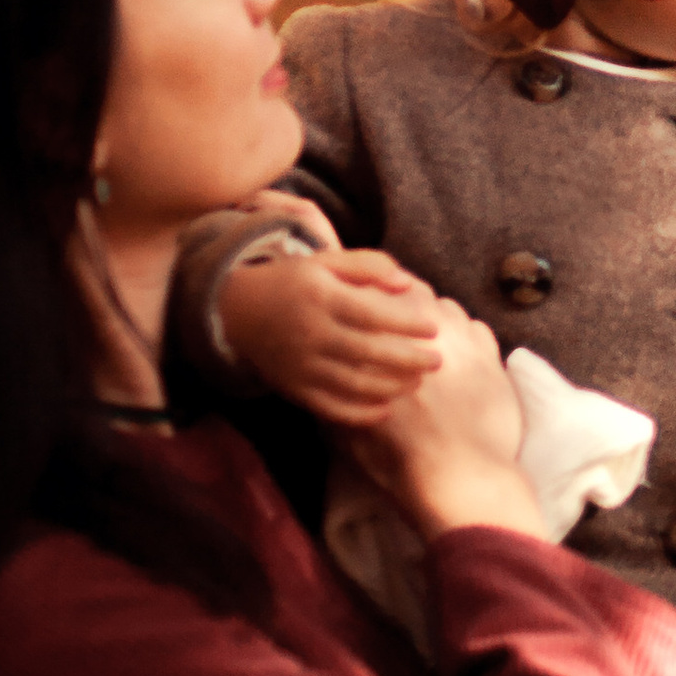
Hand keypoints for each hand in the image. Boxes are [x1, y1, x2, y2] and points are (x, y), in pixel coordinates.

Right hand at [224, 243, 445, 426]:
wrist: (238, 311)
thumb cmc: (294, 282)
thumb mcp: (326, 262)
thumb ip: (369, 267)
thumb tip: (408, 283)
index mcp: (322, 298)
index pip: (372, 314)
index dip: (407, 323)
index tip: (434, 327)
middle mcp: (311, 333)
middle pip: (369, 353)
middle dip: (409, 359)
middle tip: (438, 361)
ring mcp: (302, 365)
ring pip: (354, 384)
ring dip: (391, 387)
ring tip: (416, 381)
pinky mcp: (295, 389)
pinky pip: (332, 408)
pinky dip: (361, 413)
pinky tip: (386, 408)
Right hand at [340, 297, 546, 540]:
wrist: (462, 476)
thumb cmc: (404, 462)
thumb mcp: (357, 438)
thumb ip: (345, 405)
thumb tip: (337, 384)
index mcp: (384, 347)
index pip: (377, 299)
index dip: (376, 302)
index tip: (374, 312)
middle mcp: (423, 334)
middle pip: (415, 296)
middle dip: (408, 306)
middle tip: (404, 328)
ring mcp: (462, 342)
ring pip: (448, 308)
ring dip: (440, 320)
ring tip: (434, 344)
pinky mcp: (491, 356)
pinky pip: (478, 327)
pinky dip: (468, 336)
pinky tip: (463, 357)